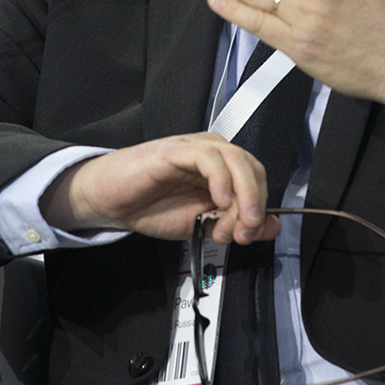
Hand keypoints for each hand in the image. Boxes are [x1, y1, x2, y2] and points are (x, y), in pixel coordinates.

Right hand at [40, 132, 281, 244]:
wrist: (111, 201)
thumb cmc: (152, 207)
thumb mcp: (202, 224)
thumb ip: (237, 224)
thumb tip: (273, 227)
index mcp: (223, 168)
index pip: (257, 179)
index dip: (260, 208)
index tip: (250, 236)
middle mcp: (214, 152)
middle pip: (252, 168)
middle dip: (254, 205)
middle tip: (244, 233)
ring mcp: (195, 148)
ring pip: (236, 160)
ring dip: (242, 196)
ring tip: (230, 224)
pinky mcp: (176, 149)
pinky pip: (209, 157)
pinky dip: (222, 180)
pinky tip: (219, 203)